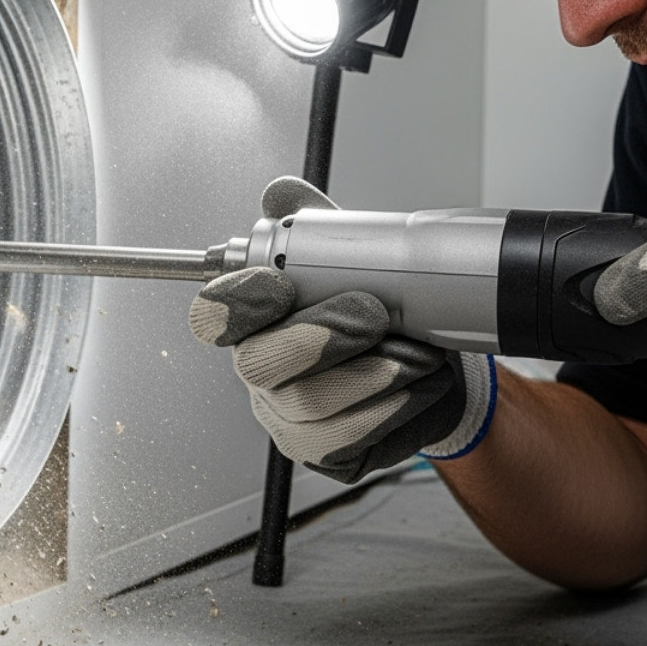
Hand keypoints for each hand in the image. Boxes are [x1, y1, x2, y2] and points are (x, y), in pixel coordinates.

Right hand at [188, 177, 494, 482]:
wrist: (431, 364)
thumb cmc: (379, 313)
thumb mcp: (351, 259)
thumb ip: (315, 225)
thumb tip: (279, 191)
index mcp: (253, 325)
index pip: (215, 316)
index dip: (238, 300)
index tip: (281, 281)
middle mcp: (262, 375)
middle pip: (259, 364)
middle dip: (319, 336)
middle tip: (374, 313)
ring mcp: (291, 420)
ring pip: (311, 403)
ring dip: (372, 372)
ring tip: (416, 351)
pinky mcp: (329, 454)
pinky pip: (350, 440)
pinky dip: (393, 408)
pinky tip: (418, 385)